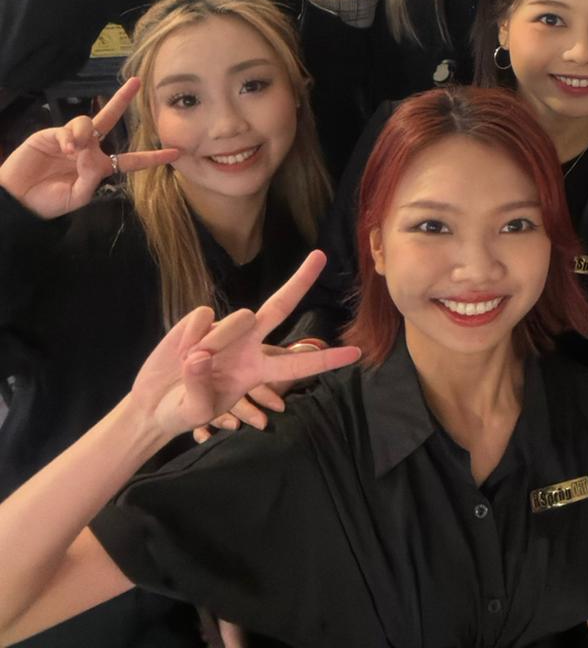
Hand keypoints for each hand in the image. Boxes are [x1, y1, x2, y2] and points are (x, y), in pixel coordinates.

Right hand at [0, 78, 178, 218]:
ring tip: (74, 151)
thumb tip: (94, 154)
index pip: (130, 160)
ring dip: (85, 134)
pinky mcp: (50, 135)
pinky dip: (70, 137)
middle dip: (122, 100)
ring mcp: (69, 139)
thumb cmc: (47, 202)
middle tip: (137, 82)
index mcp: (99, 167)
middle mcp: (88, 149)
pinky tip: (65, 148)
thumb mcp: (77, 196)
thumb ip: (92, 177)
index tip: (176, 153)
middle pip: (109, 119)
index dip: (152, 157)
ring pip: (88, 123)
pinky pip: (69, 129)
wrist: (16, 200)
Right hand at [130, 251, 359, 439]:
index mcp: (257, 371)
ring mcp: (226, 329)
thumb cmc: (181, 410)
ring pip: (239, 317)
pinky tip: (178, 350)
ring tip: (190, 364)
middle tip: (321, 254)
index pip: (297, 366)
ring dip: (216, 343)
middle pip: (281, 307)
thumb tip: (200, 355)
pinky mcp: (201, 319)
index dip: (325, 359)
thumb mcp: (195, 412)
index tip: (356, 353)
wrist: (151, 402)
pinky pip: (204, 317)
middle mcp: (249, 345)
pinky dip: (189, 336)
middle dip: (301, 280)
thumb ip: (200, 387)